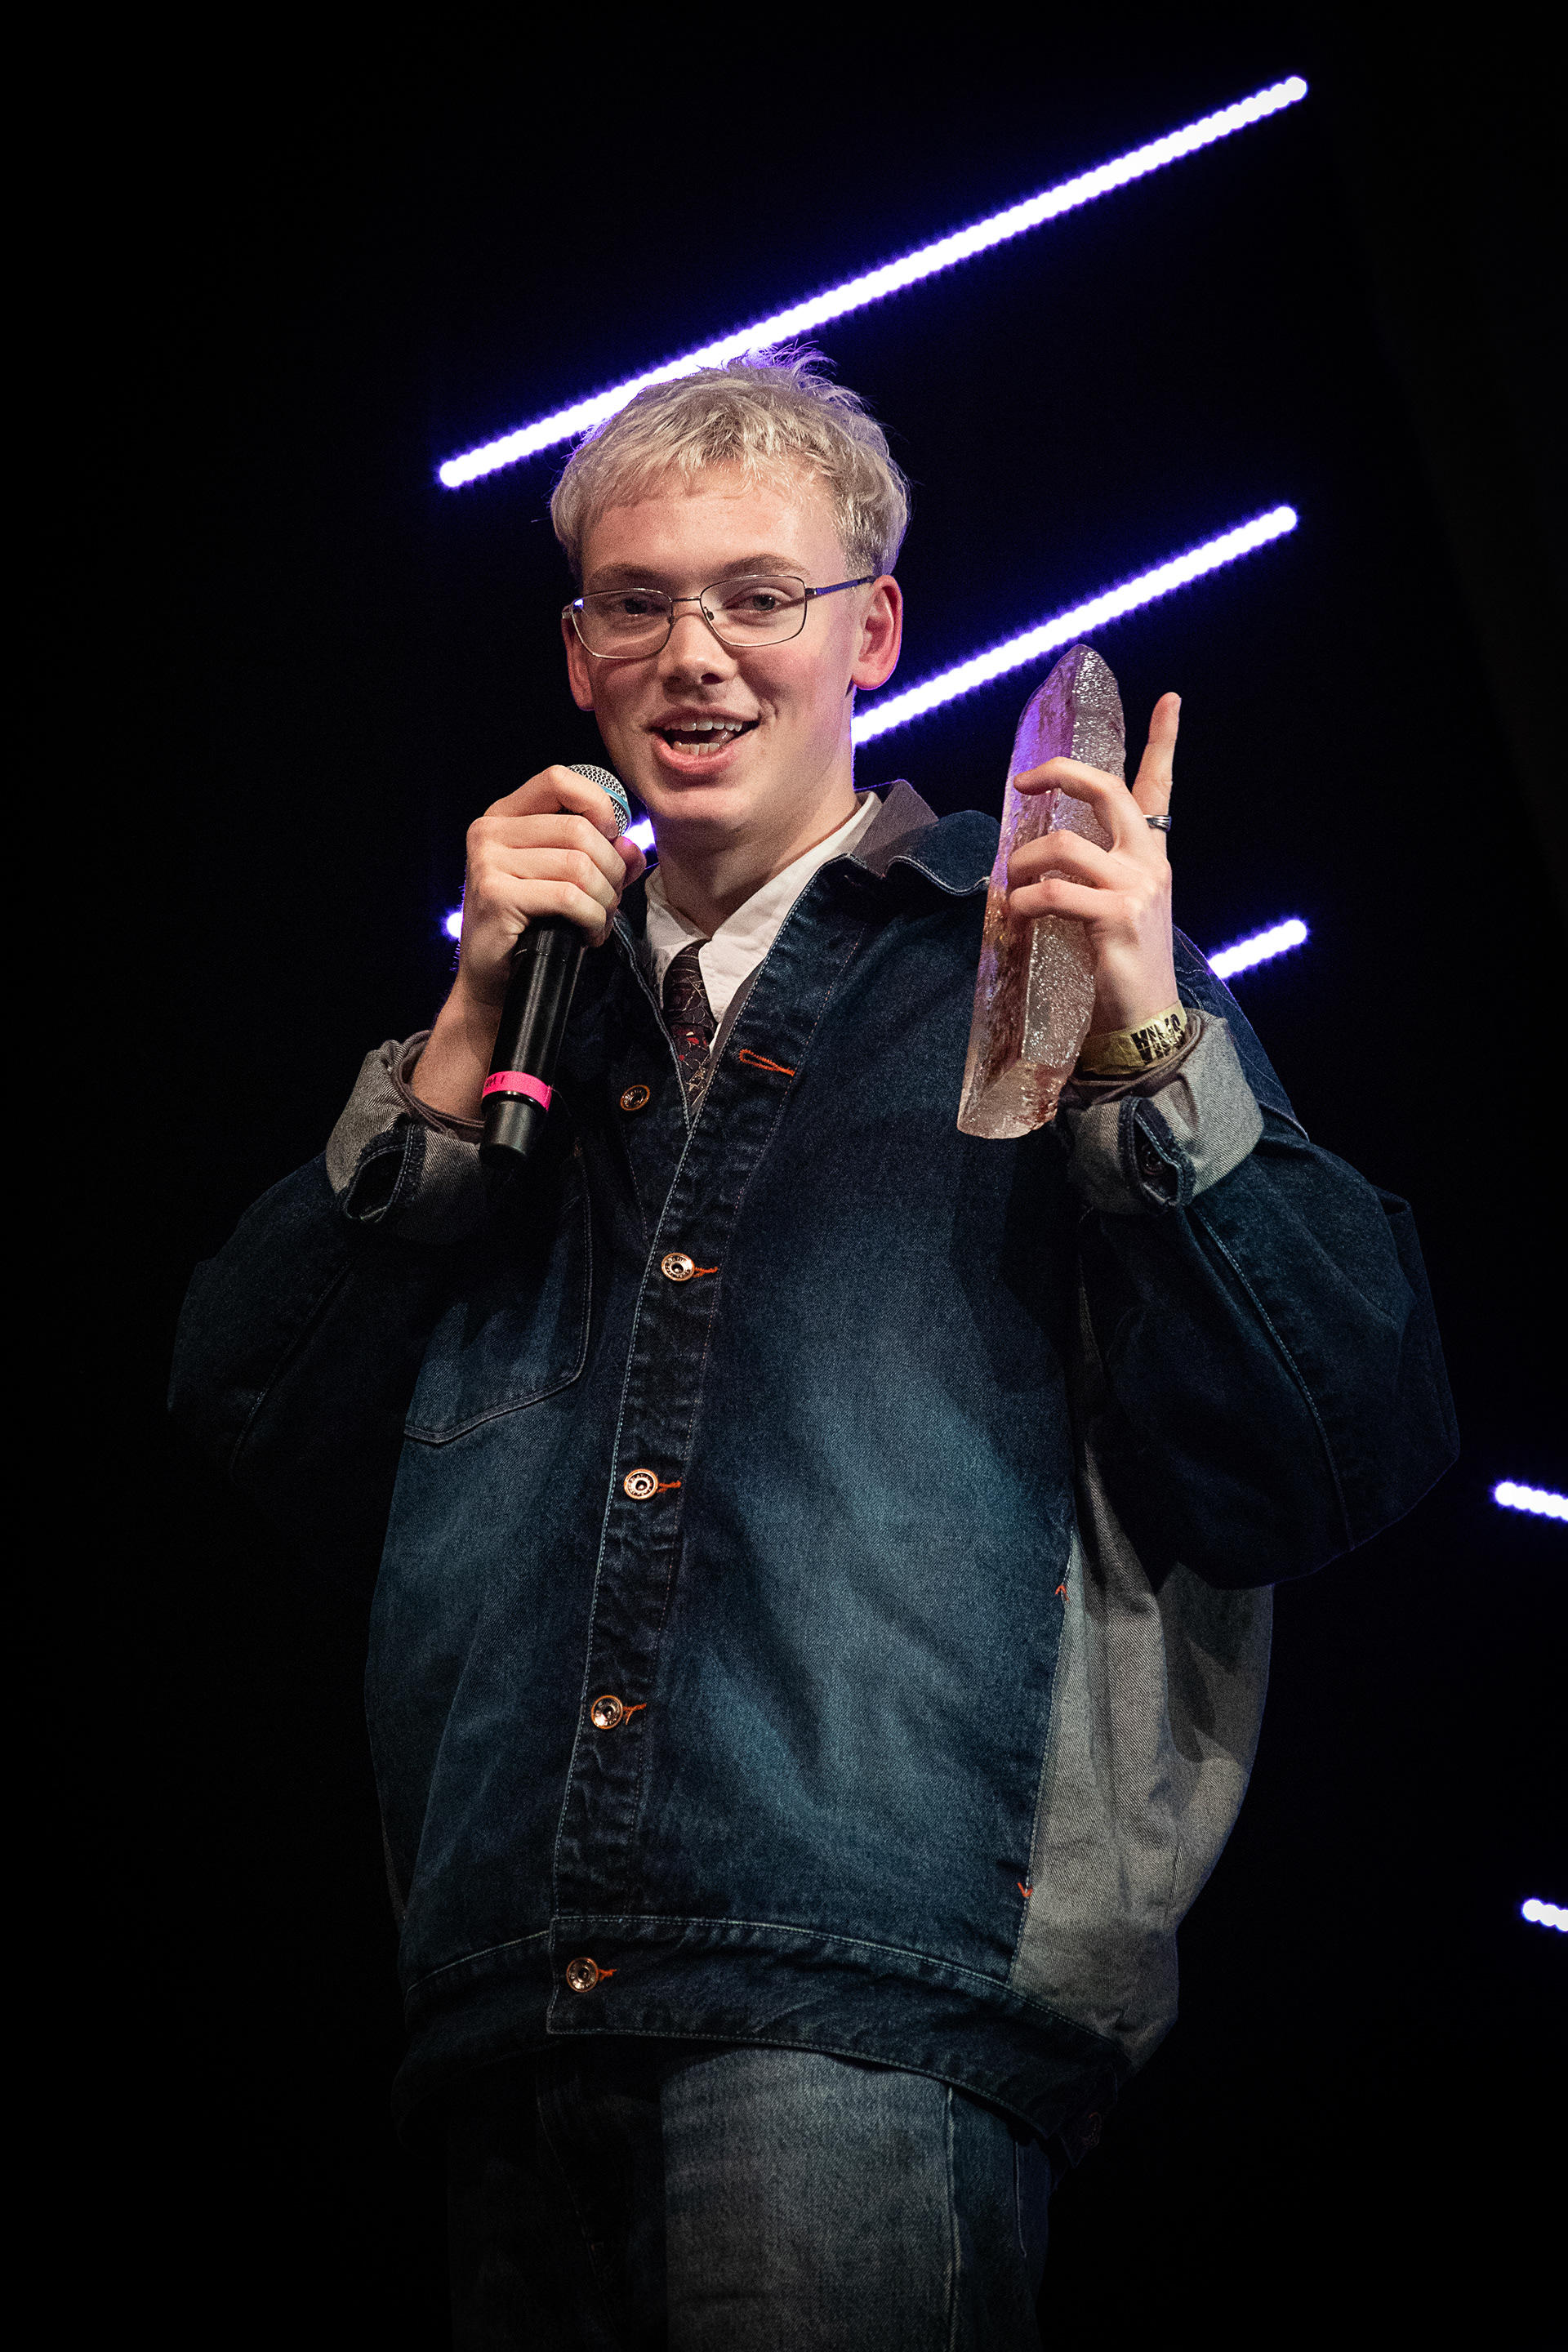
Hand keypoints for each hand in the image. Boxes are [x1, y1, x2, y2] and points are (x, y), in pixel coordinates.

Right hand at [413, 766, 645, 1119]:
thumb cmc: (532, 928)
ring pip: (578, 865)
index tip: (612, 840)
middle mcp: (490, 832)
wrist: (495, 984)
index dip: (599, 805)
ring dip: (603, 900)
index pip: (558, 779)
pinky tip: (587, 936)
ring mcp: (488, 862)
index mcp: (504, 816)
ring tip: (597, 921)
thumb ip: (603, 857)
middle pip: (579, 829)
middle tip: (609, 902)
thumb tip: (634, 847)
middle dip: (611, 869)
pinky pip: (568, 897)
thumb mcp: (566, 882)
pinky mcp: (495, 895)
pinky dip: (591, 920)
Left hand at [1005, 692, 1179, 1035]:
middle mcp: (1149, 862)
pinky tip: (1015, 914)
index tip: (1169, 699)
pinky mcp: (1116, 918)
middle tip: (1024, 784)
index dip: (1165, 740)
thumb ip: (1092, 873)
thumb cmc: (1121, 965)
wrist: (1144, 1020)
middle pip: (1107, 791)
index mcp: (1151, 854)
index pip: (1160, 787)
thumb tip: (1036, 855)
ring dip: (1022, 863)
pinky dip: (1022, 901)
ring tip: (1009, 886)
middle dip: (1060, 774)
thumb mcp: (1115, 907)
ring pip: (1063, 846)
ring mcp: (1135, 888)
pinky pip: (1052, 893)